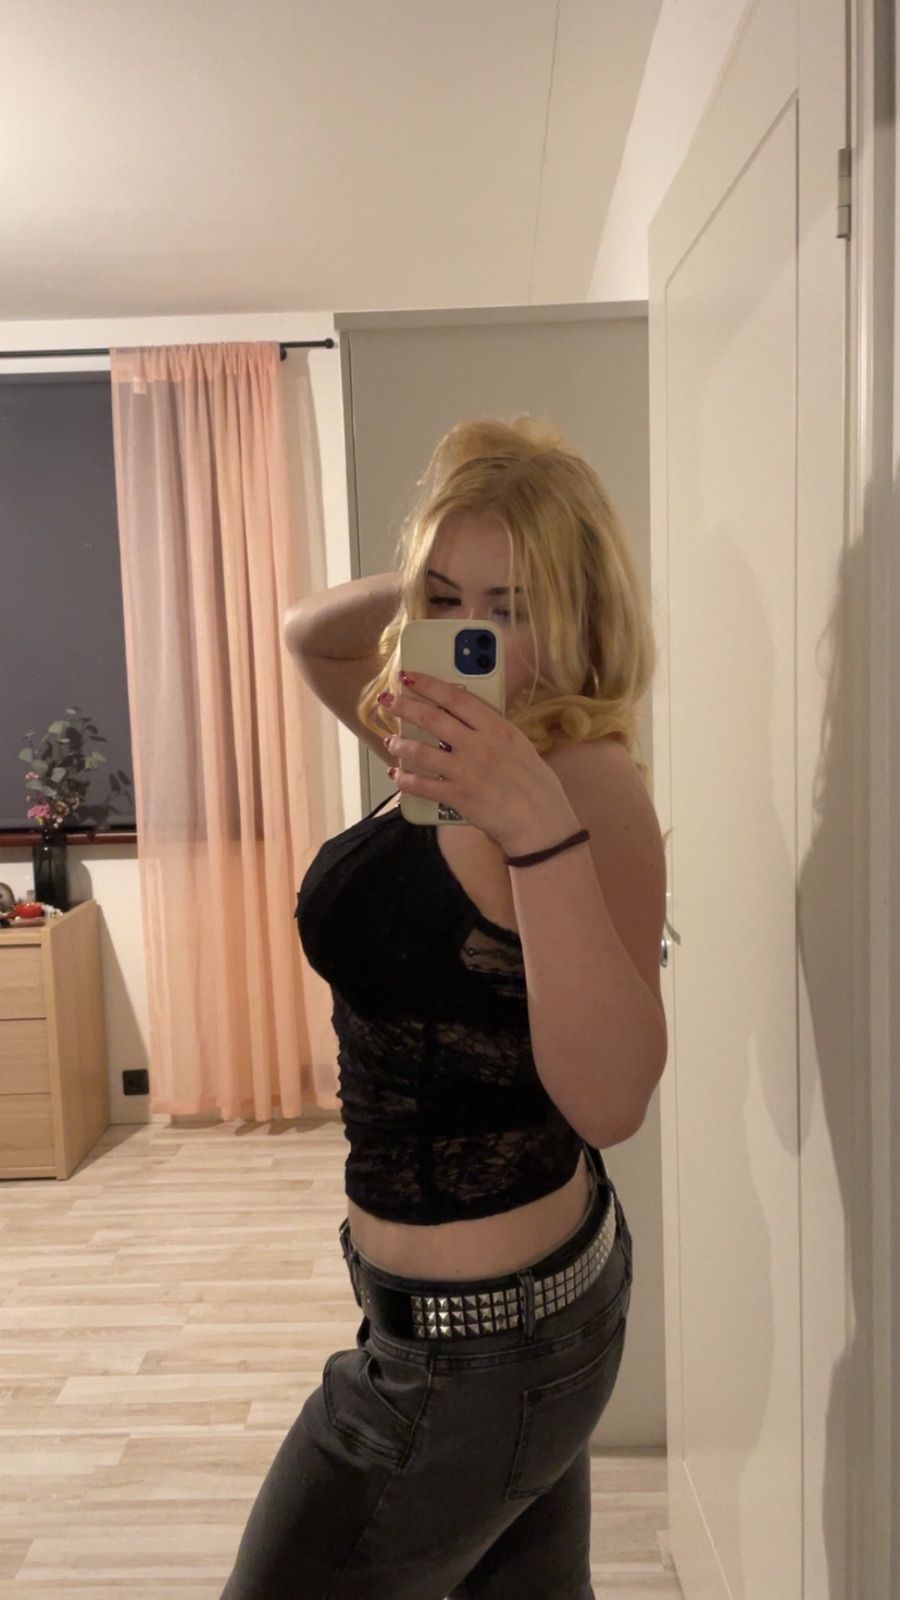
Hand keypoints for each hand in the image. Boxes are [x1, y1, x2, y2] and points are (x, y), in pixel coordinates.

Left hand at [381, 670, 576, 854]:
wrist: (539, 820)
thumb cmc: (533, 782)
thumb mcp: (518, 745)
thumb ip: (491, 731)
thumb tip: (464, 719)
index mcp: (496, 728)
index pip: (456, 698)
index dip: (429, 685)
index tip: (409, 676)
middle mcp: (479, 746)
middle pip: (432, 719)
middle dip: (405, 707)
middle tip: (387, 701)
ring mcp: (466, 772)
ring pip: (421, 751)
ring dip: (400, 743)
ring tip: (391, 740)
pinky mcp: (458, 797)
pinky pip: (422, 785)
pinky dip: (405, 779)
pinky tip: (397, 774)